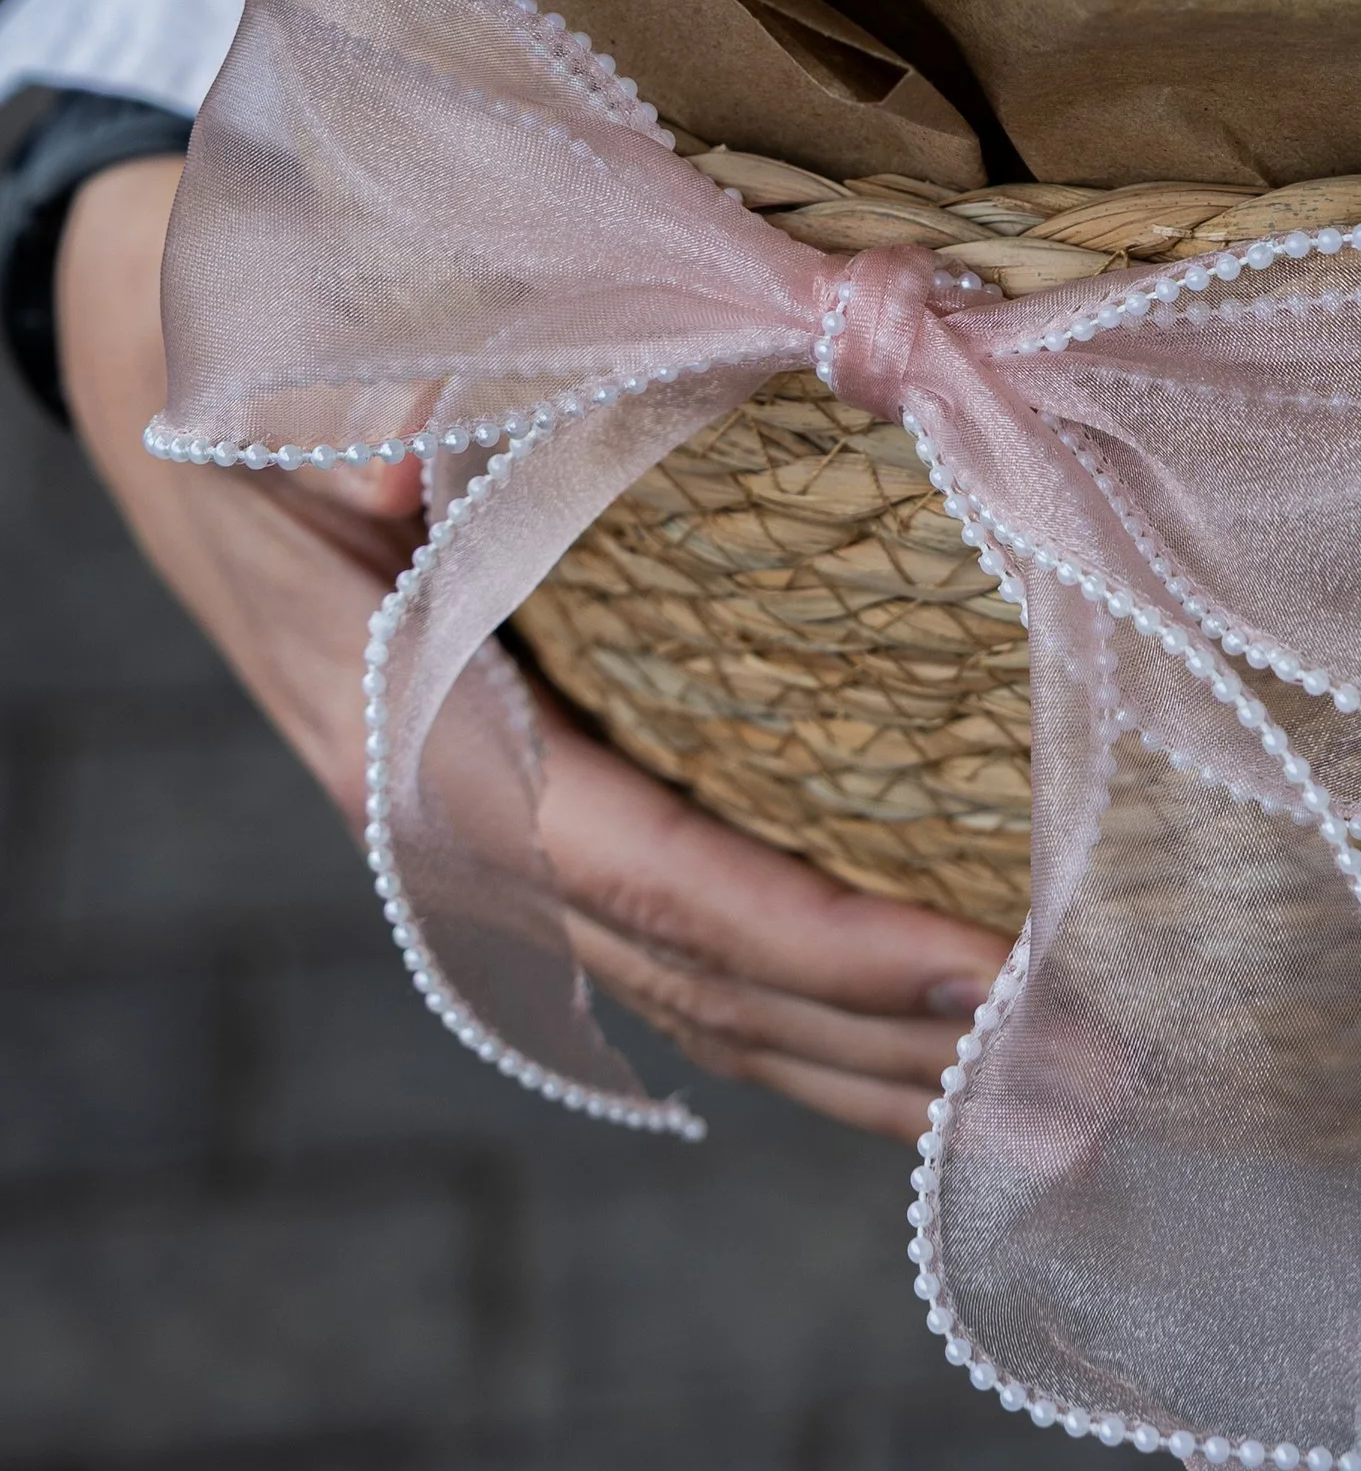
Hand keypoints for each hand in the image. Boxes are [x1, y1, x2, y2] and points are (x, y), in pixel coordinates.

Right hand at [57, 155, 1012, 1135]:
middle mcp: (465, 832)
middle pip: (706, 987)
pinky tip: (934, 1049)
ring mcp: (498, 850)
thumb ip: (417, 408)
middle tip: (1091, 1077)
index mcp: (423, 743)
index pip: (654, 877)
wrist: (159, 386)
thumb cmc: (258, 370)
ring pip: (706, 1002)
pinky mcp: (534, 824)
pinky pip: (685, 949)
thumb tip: (480, 434)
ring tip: (1065, 1100)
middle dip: (897, 1048)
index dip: (815, 937)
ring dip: (879, 1064)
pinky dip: (809, 1010)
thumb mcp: (324, 382)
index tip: (975, 970)